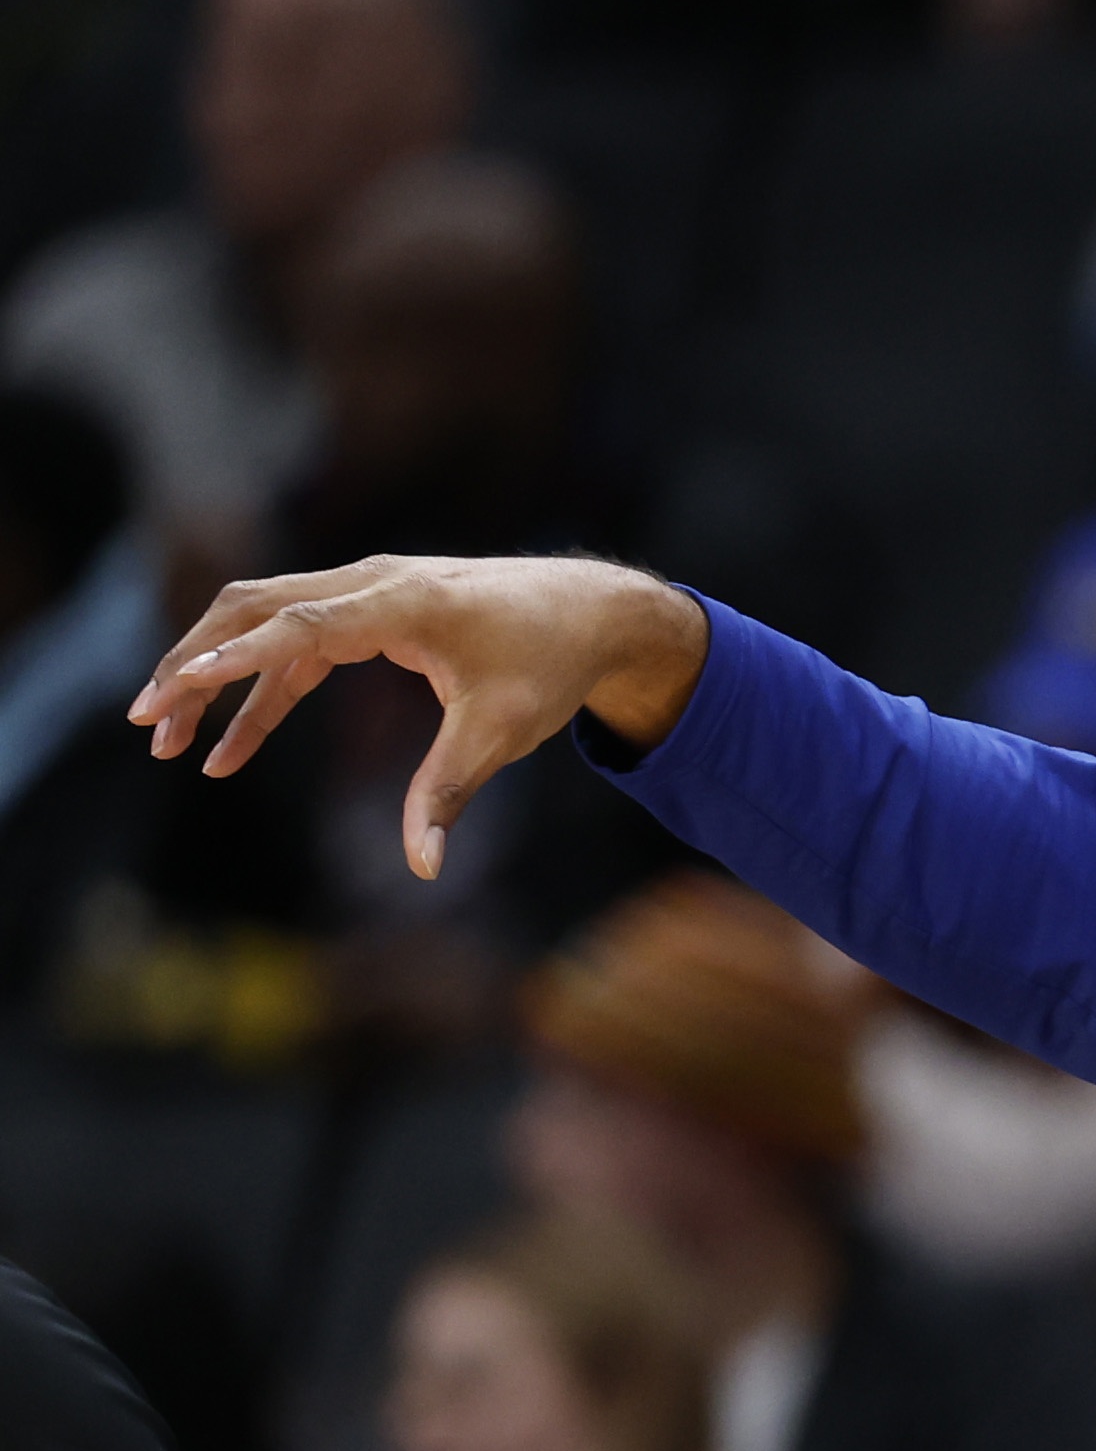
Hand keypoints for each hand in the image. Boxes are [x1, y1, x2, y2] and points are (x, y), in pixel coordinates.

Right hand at [129, 553, 710, 879]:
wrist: (592, 614)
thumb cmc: (549, 666)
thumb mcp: (503, 733)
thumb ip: (449, 793)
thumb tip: (423, 867)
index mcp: (402, 602)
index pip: (299, 625)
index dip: (237, 657)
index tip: (179, 686)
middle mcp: (371, 583)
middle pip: (254, 610)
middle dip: (195, 664)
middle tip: (148, 723)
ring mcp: (365, 591)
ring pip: (262, 622)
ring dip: (214, 676)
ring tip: (171, 742)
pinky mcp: (368, 610)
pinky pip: (294, 645)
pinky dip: (260, 690)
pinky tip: (230, 747)